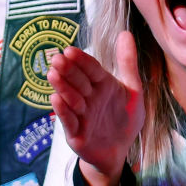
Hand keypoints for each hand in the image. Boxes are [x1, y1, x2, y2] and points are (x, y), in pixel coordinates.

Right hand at [48, 32, 143, 185]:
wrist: (119, 151)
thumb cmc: (124, 119)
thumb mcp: (133, 90)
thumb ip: (128, 63)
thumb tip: (125, 34)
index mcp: (103, 85)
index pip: (91, 69)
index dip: (81, 60)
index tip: (70, 50)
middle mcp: (89, 98)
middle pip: (78, 82)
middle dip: (68, 71)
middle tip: (57, 59)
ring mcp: (81, 115)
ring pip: (71, 99)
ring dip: (62, 87)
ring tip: (53, 74)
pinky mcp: (76, 133)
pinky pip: (69, 121)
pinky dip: (63, 110)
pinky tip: (56, 98)